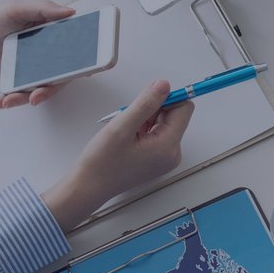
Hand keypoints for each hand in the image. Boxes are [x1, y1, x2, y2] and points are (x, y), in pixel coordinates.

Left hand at [0, 0, 75, 107]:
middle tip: (36, 96)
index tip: (85, 74)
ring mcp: (32, 68)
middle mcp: (47, 55)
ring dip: (25, 98)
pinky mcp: (18, 77)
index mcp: (54, 36)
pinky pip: (20, 91)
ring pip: (37, 88)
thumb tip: (70, 12)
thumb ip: (44, 9)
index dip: (83, 64)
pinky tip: (0, 101)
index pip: (74, 54)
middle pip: (56, 78)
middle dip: (47, 91)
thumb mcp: (20, 8)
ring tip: (8, 101)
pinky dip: (11, 99)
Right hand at [41, 80, 192, 229]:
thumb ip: (146, 103)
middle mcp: (172, 153)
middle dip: (154, 109)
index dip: (167, 97)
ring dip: (146, 118)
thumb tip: (164, 85)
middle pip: (175, 115)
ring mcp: (165, 157)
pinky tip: (128, 136)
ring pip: (164, 122)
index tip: (147, 97)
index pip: (184, 108)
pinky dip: (143, 128)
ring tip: (127, 130)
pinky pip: (157, 133)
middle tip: (130, 117)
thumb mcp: (122, 126)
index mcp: (168, 146)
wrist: (89, 187)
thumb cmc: (102, 163)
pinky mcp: (157, 158)